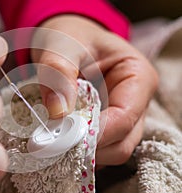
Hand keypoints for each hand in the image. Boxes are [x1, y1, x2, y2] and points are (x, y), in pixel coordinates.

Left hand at [32, 15, 157, 165]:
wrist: (67, 40)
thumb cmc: (71, 38)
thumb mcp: (62, 47)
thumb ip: (60, 75)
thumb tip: (58, 114)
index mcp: (138, 77)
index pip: (125, 117)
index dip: (96, 133)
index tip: (63, 137)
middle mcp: (136, 102)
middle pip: (122, 142)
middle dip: (90, 148)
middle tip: (55, 143)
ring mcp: (123, 117)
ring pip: (111, 151)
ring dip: (83, 153)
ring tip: (55, 140)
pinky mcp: (107, 125)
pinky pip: (99, 149)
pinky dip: (80, 152)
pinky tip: (61, 140)